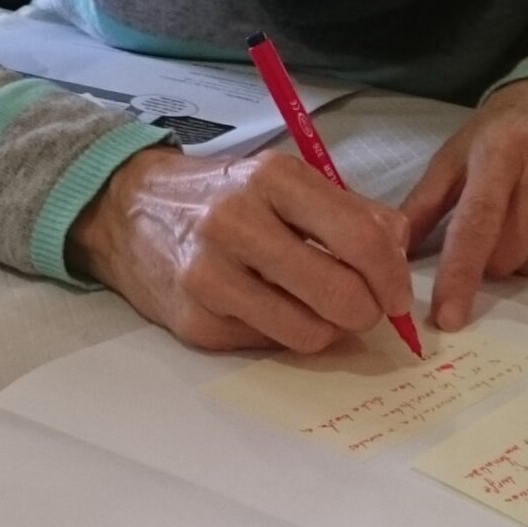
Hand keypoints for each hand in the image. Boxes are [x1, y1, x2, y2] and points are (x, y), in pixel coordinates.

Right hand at [68, 146, 412, 352]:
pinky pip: (268, 345)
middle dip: (366, 312)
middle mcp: (237, 224)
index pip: (359, 239)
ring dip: (326, 330)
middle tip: (362, 308)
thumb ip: (351, 210)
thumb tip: (399, 247)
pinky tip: (264, 308)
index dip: (391, 277)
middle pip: (340, 295)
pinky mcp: (195, 322)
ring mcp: (210, 277)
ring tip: (314, 309)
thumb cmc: (222, 196)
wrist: (128, 211)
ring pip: (309, 334)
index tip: (396, 294)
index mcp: (271, 180)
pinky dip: (280, 333)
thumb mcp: (285, 182)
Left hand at [400, 79, 527, 331]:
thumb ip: (426, 203)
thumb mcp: (462, 152)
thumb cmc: (512, 130)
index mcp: (502, 147)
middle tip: (504, 225)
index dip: (462, 274)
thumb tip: (391, 251)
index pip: (479, 223)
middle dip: (498, 257)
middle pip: (513, 252)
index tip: (449, 316)